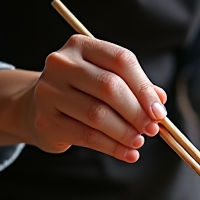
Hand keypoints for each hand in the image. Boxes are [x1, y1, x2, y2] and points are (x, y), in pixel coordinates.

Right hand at [0, 35, 167, 161]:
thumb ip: (135, 87)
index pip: (121, 61)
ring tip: (139, 142)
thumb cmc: (83, 92)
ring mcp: (49, 91)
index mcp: (81, 46)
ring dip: (125, 132)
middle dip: (136, 112)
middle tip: (152, 129)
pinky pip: (86, 136)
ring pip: (98, 114)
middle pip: (109, 87)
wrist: (38, 107)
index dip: (144, 88)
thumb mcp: (108, 80)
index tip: (159, 111)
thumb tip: (160, 101)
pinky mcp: (46, 120)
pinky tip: (128, 154)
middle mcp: (61, 63)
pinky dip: (112, 147)